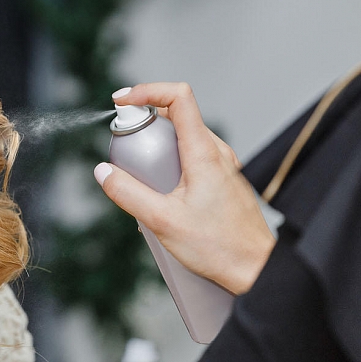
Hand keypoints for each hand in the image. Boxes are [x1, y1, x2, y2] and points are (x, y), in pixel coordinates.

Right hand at [96, 82, 275, 294]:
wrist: (257, 271)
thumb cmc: (219, 248)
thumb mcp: (162, 221)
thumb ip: (128, 193)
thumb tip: (103, 172)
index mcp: (204, 152)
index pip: (178, 97)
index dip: (147, 90)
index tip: (122, 102)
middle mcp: (218, 152)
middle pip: (175, 117)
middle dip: (144, 128)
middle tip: (126, 154)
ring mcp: (224, 165)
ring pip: (183, 139)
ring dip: (157, 150)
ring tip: (144, 183)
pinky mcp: (224, 180)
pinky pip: (192, 159)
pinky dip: (171, 166)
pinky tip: (163, 199)